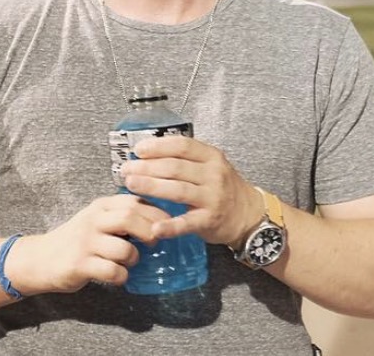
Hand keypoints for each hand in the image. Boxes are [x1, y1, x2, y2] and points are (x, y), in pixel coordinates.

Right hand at [3, 194, 169, 294]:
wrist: (39, 259)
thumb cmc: (78, 239)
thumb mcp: (98, 219)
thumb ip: (121, 215)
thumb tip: (159, 219)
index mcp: (101, 206)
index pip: (134, 201)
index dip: (155, 212)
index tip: (166, 224)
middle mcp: (93, 220)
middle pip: (130, 218)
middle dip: (148, 231)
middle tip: (153, 243)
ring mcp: (85, 243)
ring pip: (123, 248)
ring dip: (134, 257)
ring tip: (131, 261)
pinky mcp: (79, 265)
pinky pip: (111, 271)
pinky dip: (121, 275)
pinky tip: (118, 276)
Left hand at [119, 136, 260, 248]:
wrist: (246, 213)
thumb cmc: (222, 187)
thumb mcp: (211, 166)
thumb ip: (187, 160)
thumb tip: (149, 154)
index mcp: (212, 157)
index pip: (182, 146)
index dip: (159, 146)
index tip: (138, 150)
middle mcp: (214, 174)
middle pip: (175, 168)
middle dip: (147, 168)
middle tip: (126, 170)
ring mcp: (213, 197)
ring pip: (177, 190)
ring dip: (151, 187)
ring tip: (130, 185)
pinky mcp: (209, 220)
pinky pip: (186, 223)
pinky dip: (169, 226)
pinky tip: (154, 228)